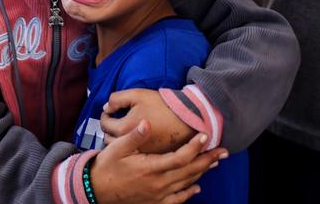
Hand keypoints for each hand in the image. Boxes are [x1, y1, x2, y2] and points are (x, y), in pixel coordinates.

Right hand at [91, 121, 227, 203]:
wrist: (96, 191)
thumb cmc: (107, 166)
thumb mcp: (117, 148)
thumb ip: (134, 136)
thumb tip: (146, 123)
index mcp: (151, 168)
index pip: (180, 157)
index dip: (195, 146)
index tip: (205, 135)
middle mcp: (158, 184)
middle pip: (190, 171)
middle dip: (208, 160)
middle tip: (224, 151)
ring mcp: (158, 196)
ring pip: (186, 184)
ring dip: (202, 172)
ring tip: (215, 162)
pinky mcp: (155, 203)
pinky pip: (178, 199)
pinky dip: (189, 193)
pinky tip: (197, 187)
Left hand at [101, 89, 194, 152]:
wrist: (187, 117)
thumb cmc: (162, 105)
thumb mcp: (136, 95)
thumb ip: (116, 99)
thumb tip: (107, 107)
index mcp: (124, 129)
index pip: (104, 123)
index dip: (106, 113)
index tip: (111, 110)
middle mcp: (130, 145)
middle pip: (109, 138)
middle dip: (109, 128)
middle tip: (114, 119)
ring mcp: (140, 153)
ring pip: (121, 148)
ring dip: (118, 139)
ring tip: (124, 128)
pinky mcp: (150, 156)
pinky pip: (134, 153)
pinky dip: (132, 146)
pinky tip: (136, 136)